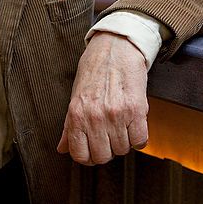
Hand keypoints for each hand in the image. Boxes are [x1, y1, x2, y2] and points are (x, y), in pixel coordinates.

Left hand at [56, 32, 148, 164]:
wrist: (116, 47)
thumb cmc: (95, 70)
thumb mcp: (76, 96)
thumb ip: (69, 126)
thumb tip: (62, 148)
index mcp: (77, 115)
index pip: (80, 155)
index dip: (89, 156)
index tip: (95, 149)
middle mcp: (95, 117)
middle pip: (103, 156)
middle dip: (108, 150)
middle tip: (110, 136)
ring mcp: (116, 114)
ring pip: (123, 149)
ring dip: (124, 141)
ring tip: (122, 124)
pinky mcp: (136, 110)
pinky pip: (140, 141)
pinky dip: (139, 137)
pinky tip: (134, 125)